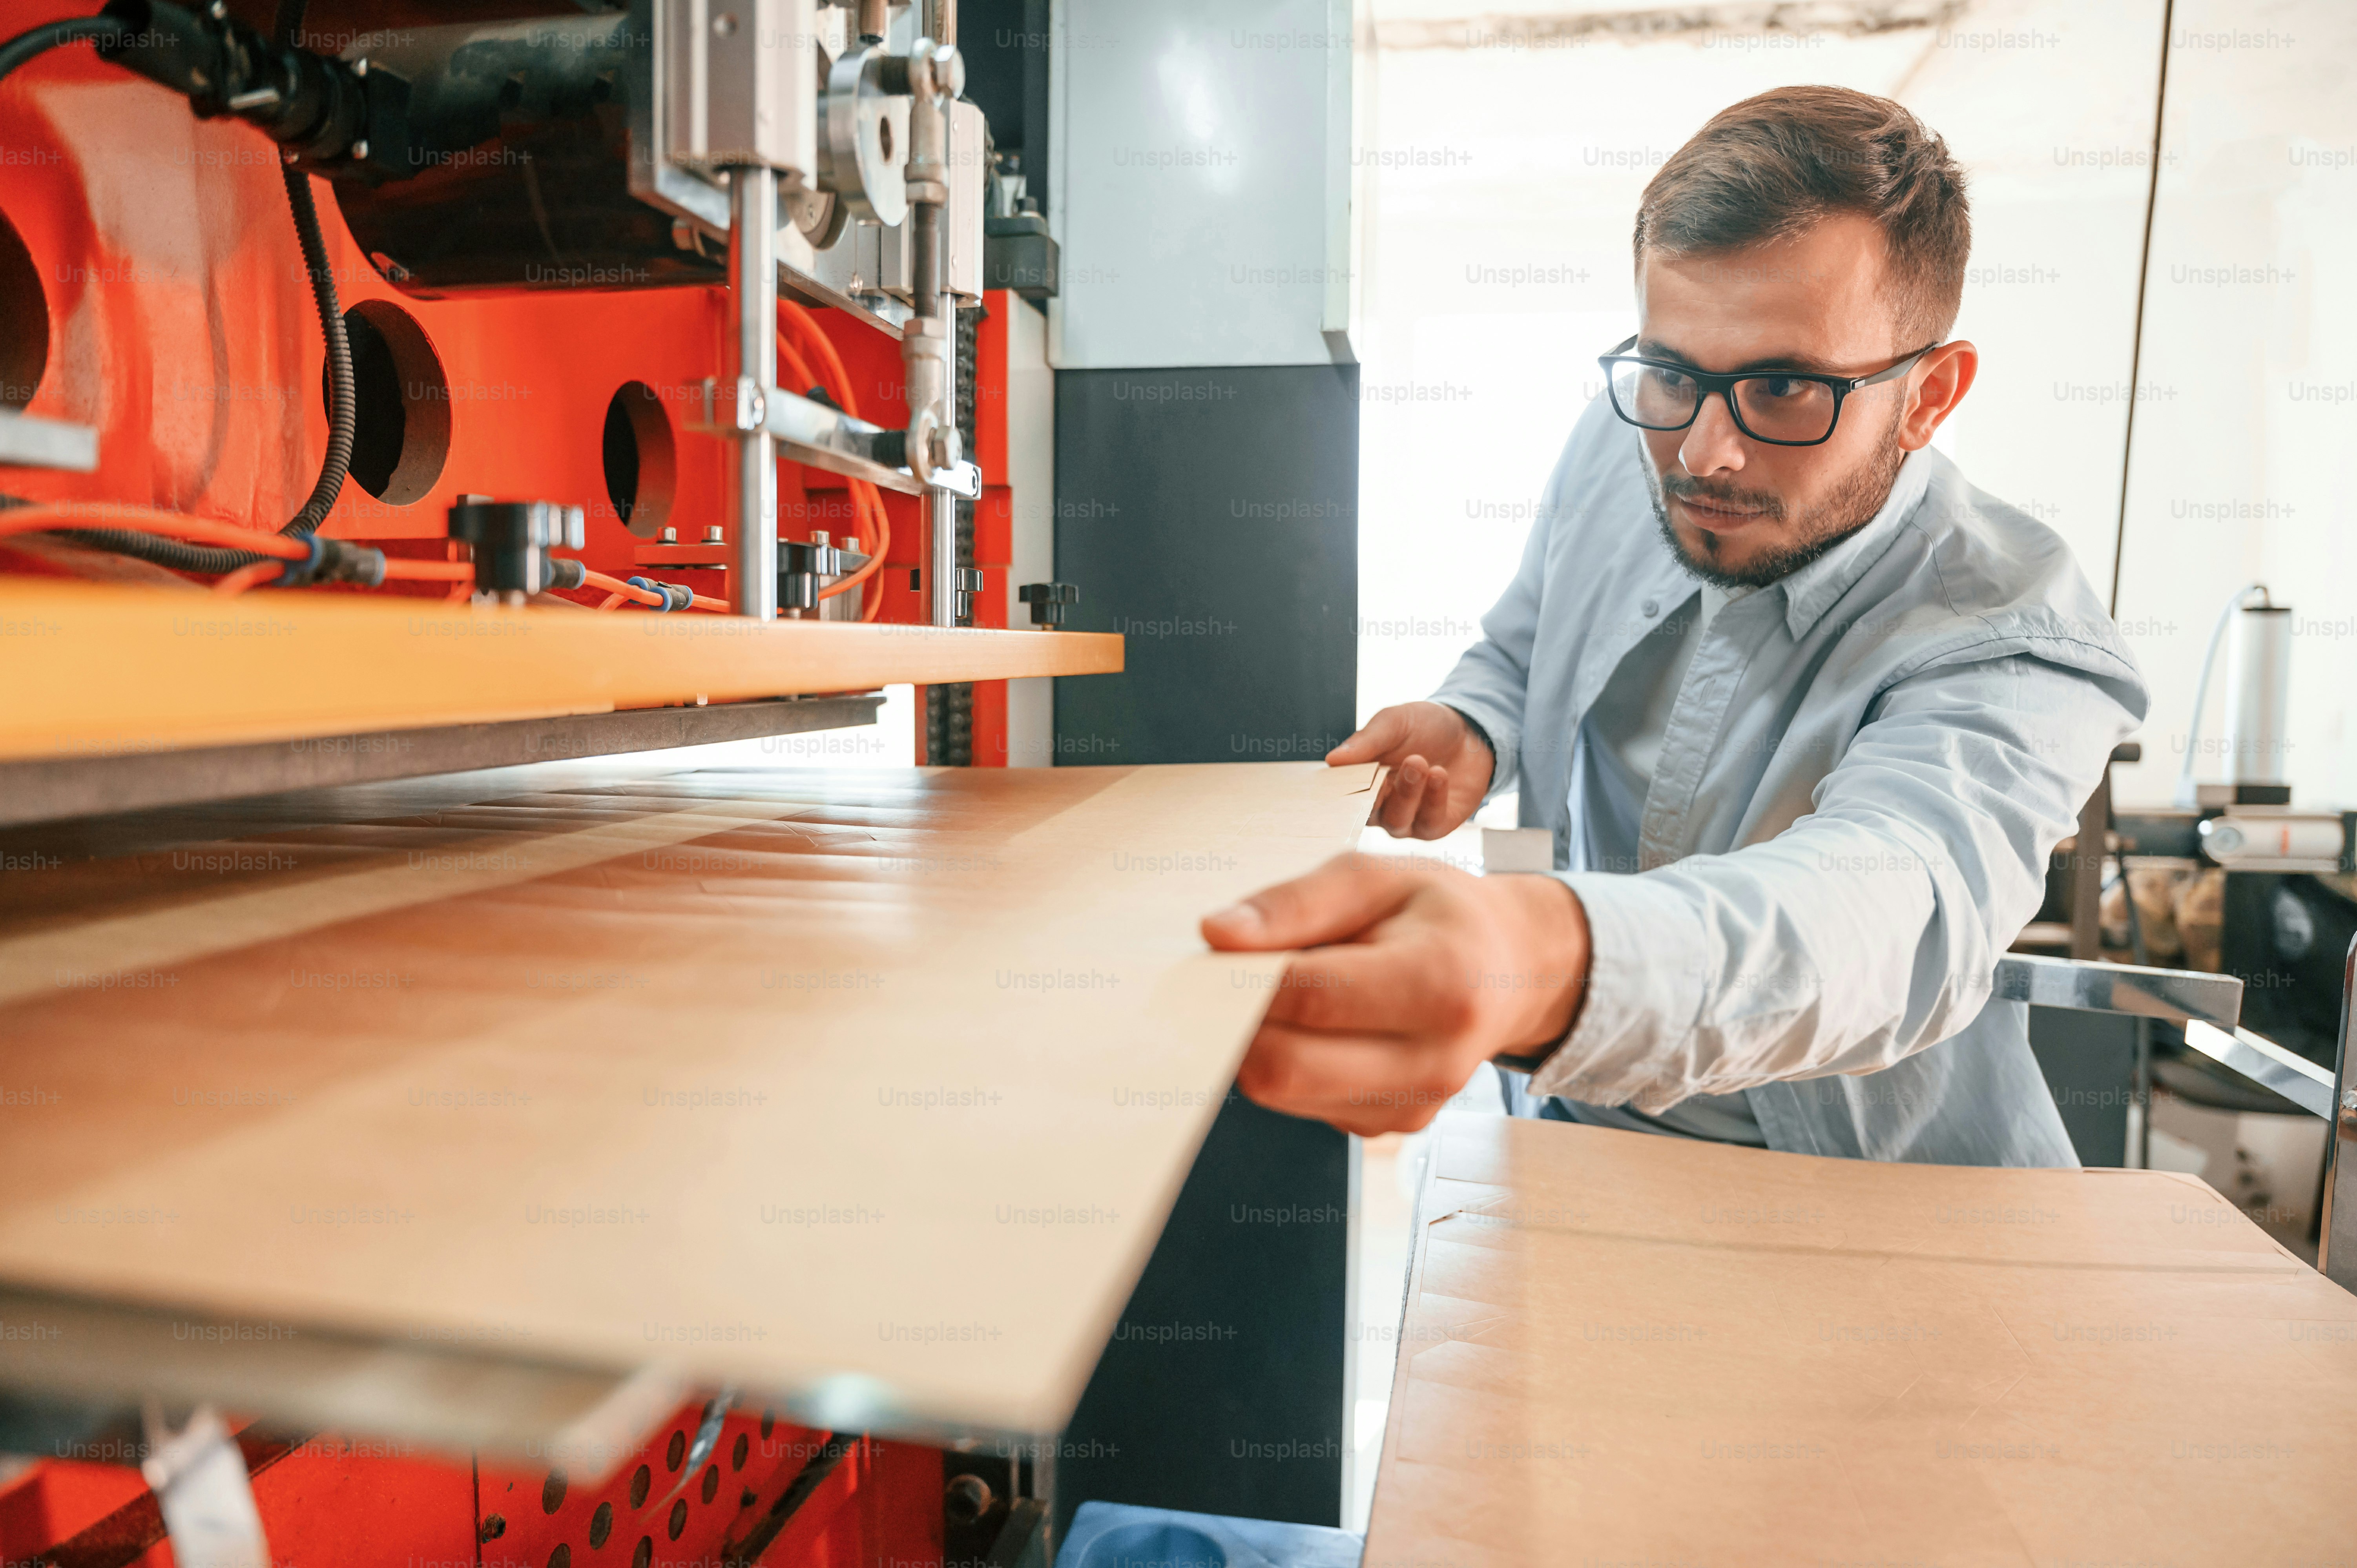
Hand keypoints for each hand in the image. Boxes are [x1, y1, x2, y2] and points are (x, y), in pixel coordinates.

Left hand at [1201, 854, 1588, 1134]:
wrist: (1509, 970)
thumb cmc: (1438, 914)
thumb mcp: (1373, 877)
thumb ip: (1293, 903)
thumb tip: (1216, 934)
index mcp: (1440, 983)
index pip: (1310, 996)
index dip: (1245, 979)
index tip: (1216, 956)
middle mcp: (1434, 1060)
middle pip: (1285, 1067)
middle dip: (1236, 1024)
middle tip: (1226, 982)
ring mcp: (1414, 1106)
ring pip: (1283, 1093)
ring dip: (1261, 1045)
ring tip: (1290, 994)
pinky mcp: (1389, 1128)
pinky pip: (1303, 1105)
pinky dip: (1290, 1066)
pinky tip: (1320, 1027)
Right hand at [1327, 702, 1494, 839]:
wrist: (1471, 732)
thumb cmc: (1426, 727)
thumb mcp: (1394, 723)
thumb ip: (1366, 742)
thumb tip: (1333, 760)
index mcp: (1363, 782)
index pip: (1344, 797)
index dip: (1345, 790)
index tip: (1351, 776)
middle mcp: (1381, 807)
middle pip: (1368, 814)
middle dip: (1379, 791)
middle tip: (1392, 763)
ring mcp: (1408, 819)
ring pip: (1397, 821)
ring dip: (1407, 792)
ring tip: (1419, 762)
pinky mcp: (1435, 825)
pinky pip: (1428, 823)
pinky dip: (1433, 799)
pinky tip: (1439, 774)